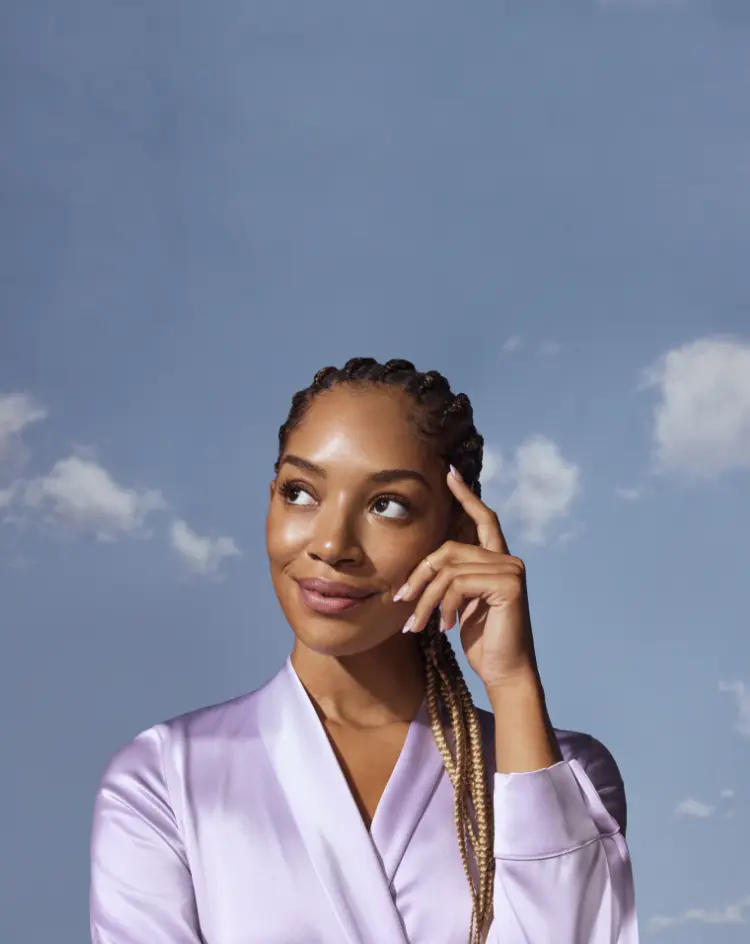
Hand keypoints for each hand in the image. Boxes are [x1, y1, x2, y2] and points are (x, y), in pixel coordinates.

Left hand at [396, 466, 539, 695]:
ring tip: (417, 624)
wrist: (504, 671)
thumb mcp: (458, 603)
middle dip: (419, 574)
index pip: (483, 518)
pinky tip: (445, 628)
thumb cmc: (480, 640)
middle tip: (401, 601)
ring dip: (426, 599)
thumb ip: (450, 578)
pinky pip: (459, 584)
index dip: (465, 495)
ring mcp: (511, 570)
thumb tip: (422, 566)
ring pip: (449, 569)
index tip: (449, 473)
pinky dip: (444, 607)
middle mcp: (507, 559)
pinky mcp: (510, 585)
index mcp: (497, 560)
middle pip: (449, 549)